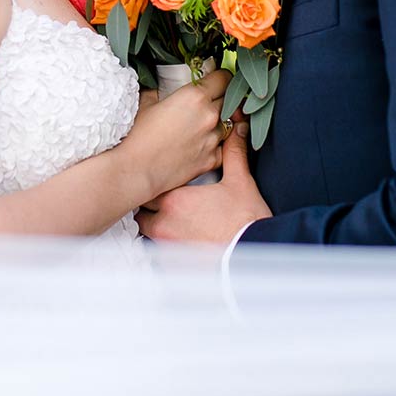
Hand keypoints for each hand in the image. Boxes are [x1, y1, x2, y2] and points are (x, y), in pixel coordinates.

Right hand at [123, 69, 230, 201]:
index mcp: (194, 96)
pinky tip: (201, 144)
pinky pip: (223, 147)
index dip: (220, 77)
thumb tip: (163, 87)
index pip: (223, 78)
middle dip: (221, 98)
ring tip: (201, 125)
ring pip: (229, 123)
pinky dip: (216, 144)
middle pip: (229, 99)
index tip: (216, 80)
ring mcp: (213, 139)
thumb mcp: (146, 102)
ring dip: (219, 122)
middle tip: (208, 101)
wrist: (136, 170)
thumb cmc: (137, 137)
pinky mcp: (211, 159)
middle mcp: (209, 116)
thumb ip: (161, 90)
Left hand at [136, 119, 270, 246]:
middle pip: (143, 211)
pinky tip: (179, 241)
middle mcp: (164, 224)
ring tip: (170, 221)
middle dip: (150, 205)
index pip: (149, 186)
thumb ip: (234, 154)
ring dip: (155, 225)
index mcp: (175, 200)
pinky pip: (159, 252)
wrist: (253, 253)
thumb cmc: (246, 220)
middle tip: (164, 200)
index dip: (155, 183)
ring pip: (148, 232)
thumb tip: (237, 130)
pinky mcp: (174, 264)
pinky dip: (165, 245)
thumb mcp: (240, 182)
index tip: (161, 181)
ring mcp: (167, 246)